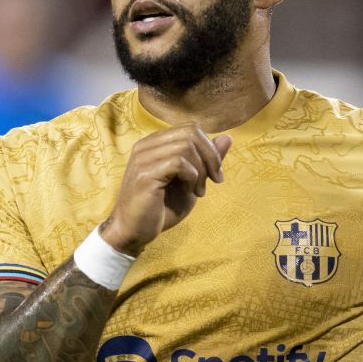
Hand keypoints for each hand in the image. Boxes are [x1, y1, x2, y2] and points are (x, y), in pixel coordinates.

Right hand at [99, 125, 231, 254]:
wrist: (135, 233)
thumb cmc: (160, 209)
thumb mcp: (191, 182)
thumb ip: (206, 160)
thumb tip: (227, 137)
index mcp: (155, 143)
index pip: (191, 128)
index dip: (209, 148)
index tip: (215, 174)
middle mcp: (147, 145)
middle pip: (191, 132)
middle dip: (210, 157)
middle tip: (213, 181)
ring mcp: (143, 158)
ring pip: (187, 146)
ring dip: (201, 170)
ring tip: (198, 191)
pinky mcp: (144, 174)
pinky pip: (178, 162)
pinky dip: (191, 176)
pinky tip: (189, 191)